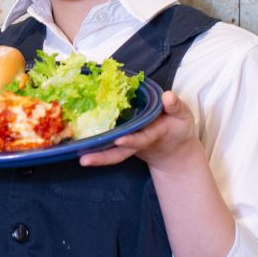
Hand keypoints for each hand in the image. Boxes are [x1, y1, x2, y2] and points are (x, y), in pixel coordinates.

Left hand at [78, 90, 199, 171]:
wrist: (172, 148)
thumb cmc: (177, 128)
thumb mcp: (182, 116)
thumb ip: (175, 107)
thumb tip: (168, 96)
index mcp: (153, 135)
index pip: (142, 138)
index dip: (132, 140)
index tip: (120, 139)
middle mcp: (137, 144)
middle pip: (119, 153)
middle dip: (103, 157)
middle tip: (84, 160)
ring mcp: (127, 145)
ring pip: (110, 152)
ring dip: (94, 156)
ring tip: (78, 158)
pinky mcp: (120, 142)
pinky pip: (106, 145)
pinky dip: (92, 146)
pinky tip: (74, 143)